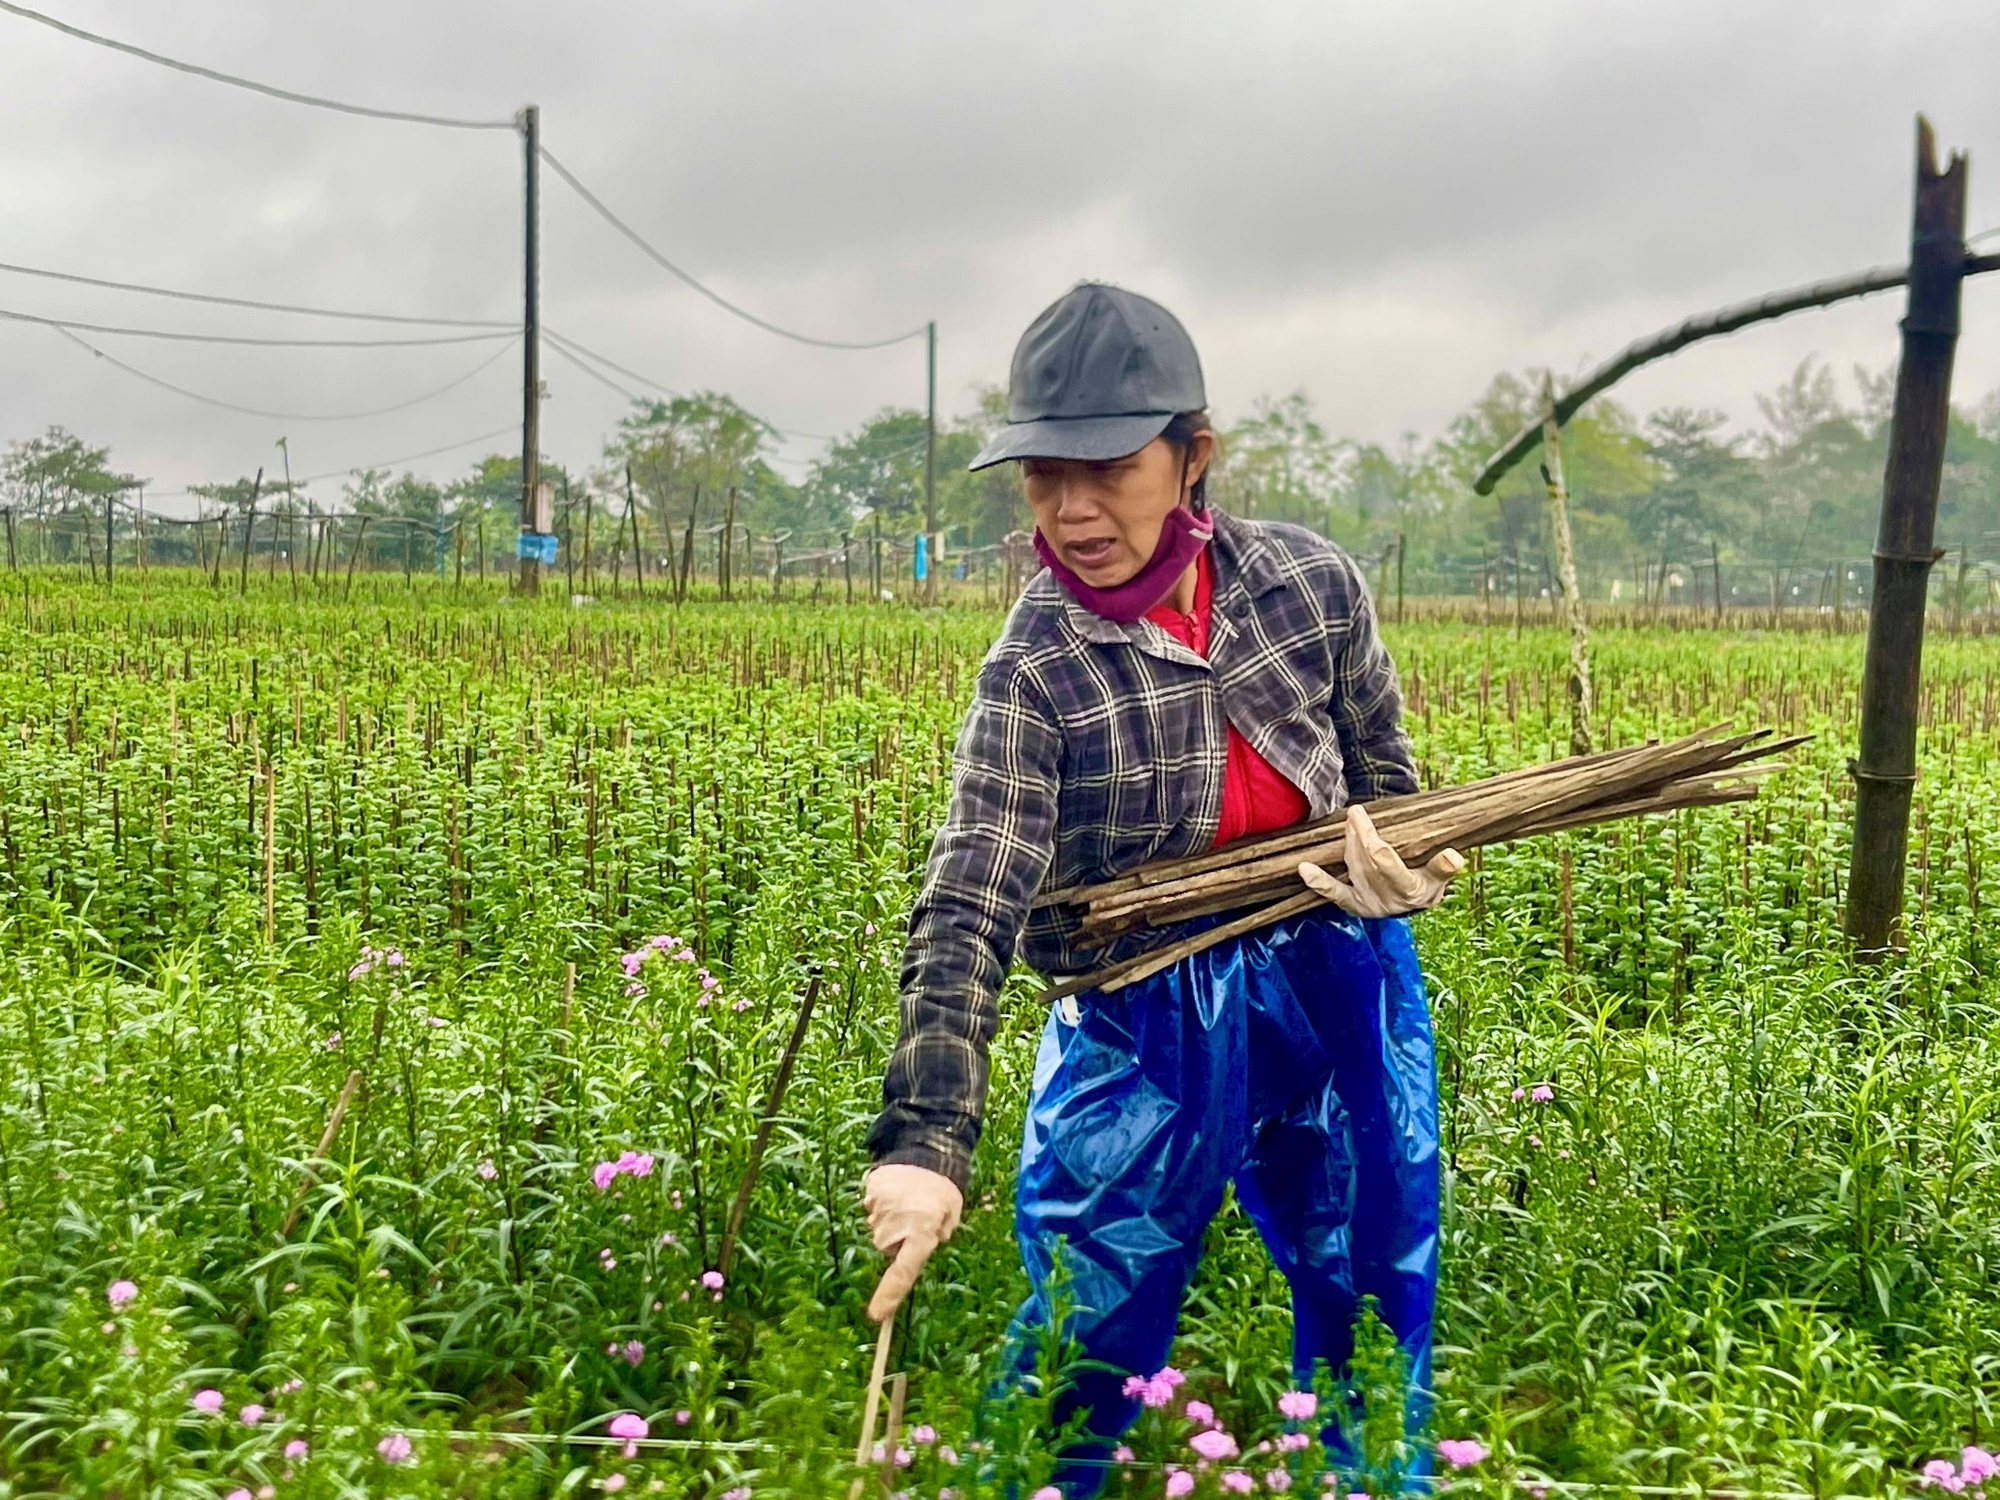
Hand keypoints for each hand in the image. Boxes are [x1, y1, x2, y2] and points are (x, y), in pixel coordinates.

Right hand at [862, 1164, 962, 1322]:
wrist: (926, 1150)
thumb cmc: (943, 1189)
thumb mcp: (951, 1216)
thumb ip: (937, 1237)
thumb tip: (919, 1250)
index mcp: (921, 1233)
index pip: (903, 1272)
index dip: (890, 1296)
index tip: (877, 1316)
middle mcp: (896, 1226)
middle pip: (888, 1249)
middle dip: (899, 1241)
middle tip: (916, 1220)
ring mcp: (879, 1209)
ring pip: (880, 1230)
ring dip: (892, 1222)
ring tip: (908, 1202)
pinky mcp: (870, 1194)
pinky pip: (872, 1210)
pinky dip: (883, 1206)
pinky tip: (896, 1192)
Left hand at [1298, 803, 1464, 918]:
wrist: (1412, 906)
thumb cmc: (1427, 883)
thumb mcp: (1439, 877)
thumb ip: (1443, 867)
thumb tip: (1454, 855)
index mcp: (1411, 892)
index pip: (1391, 869)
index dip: (1377, 849)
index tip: (1369, 828)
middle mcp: (1387, 901)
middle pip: (1369, 864)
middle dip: (1361, 836)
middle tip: (1355, 813)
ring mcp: (1367, 903)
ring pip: (1353, 868)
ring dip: (1349, 844)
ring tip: (1350, 821)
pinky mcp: (1353, 905)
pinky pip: (1334, 893)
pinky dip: (1319, 882)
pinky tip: (1304, 870)